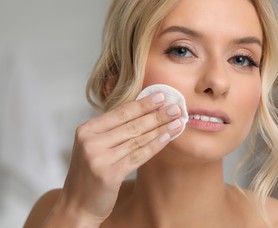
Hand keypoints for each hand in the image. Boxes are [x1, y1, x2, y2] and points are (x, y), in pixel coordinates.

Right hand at [50, 93, 182, 225]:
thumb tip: (144, 112)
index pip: (121, 112)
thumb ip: (113, 131)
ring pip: (137, 139)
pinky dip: (155, 145)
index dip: (143, 104)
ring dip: (161, 129)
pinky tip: (167, 138)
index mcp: (86, 130)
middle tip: (176, 107)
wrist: (77, 204)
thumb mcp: (94, 146)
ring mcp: (98, 158)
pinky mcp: (109, 174)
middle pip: (131, 125)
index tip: (161, 97)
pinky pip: (138, 156)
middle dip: (157, 115)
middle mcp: (90, 142)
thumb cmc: (90, 173)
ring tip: (178, 121)